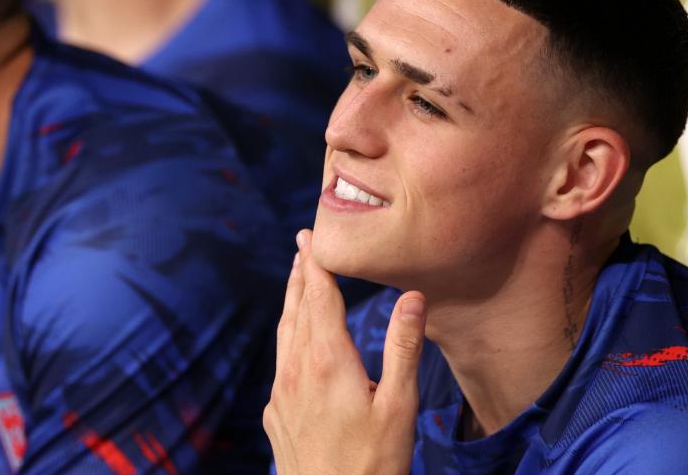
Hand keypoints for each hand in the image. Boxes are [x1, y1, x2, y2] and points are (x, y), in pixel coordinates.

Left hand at [263, 229, 425, 474]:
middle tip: (300, 245)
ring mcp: (281, 394)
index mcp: (328, 361)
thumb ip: (403, 347)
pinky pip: (280, 362)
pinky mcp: (275, 415)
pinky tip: (295, 341)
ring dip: (290, 302)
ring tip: (295, 280)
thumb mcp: (399, 405)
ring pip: (284, 334)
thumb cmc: (373, 462)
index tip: (309, 236)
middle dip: (300, 275)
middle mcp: (297, 370)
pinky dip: (288, 335)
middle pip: (296, 310)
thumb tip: (412, 296)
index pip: (319, 298)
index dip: (315, 264)